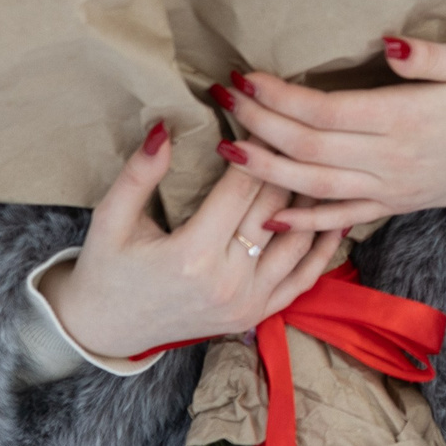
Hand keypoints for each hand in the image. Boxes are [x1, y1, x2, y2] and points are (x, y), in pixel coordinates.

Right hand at [36, 123, 342, 360]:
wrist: (106, 330)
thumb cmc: (107, 268)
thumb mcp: (110, 219)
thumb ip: (138, 174)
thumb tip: (163, 128)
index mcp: (193, 255)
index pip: (242, 188)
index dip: (257, 146)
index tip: (268, 114)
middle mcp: (228, 282)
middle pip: (274, 209)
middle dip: (289, 164)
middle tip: (304, 128)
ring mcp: (247, 303)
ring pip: (297, 241)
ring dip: (313, 201)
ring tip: (327, 163)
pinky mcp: (257, 315)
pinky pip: (304, 278)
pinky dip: (323, 246)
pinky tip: (338, 216)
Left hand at [215, 35, 445, 233]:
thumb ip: (427, 56)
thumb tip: (384, 43)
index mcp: (406, 119)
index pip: (326, 112)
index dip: (280, 96)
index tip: (246, 77)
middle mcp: (391, 160)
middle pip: (308, 147)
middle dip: (259, 123)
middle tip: (222, 100)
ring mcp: (390, 188)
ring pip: (313, 186)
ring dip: (265, 169)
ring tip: (226, 148)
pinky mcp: (393, 206)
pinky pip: (341, 219)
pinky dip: (303, 223)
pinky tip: (270, 217)